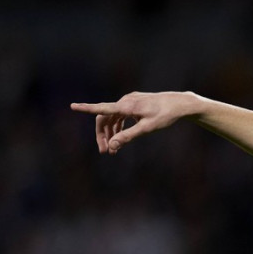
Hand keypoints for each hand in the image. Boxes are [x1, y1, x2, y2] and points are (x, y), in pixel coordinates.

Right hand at [70, 91, 193, 154]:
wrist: (179, 104)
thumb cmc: (165, 116)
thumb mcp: (147, 128)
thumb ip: (128, 137)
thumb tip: (112, 146)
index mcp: (127, 106)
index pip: (102, 108)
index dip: (86, 108)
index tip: (73, 106)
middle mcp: (125, 101)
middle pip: (105, 117)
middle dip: (103, 135)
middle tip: (105, 152)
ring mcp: (129, 101)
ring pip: (113, 117)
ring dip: (110, 133)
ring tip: (113, 150)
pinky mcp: (134, 103)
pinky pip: (120, 115)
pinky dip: (118, 127)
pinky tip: (120, 137)